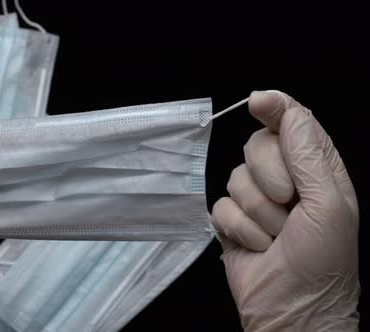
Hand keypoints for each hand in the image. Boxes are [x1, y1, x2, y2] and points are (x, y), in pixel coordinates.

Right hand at [212, 90, 358, 330]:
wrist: (292, 310)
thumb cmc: (323, 262)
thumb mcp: (328, 203)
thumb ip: (306, 152)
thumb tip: (282, 107)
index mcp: (317, 170)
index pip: (293, 123)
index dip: (276, 107)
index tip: (259, 102)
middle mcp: (285, 180)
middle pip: (257, 146)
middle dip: (270, 176)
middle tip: (289, 203)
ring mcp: (255, 201)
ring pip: (236, 178)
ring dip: (258, 213)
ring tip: (275, 237)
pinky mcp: (231, 221)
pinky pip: (221, 206)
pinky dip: (239, 229)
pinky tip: (256, 246)